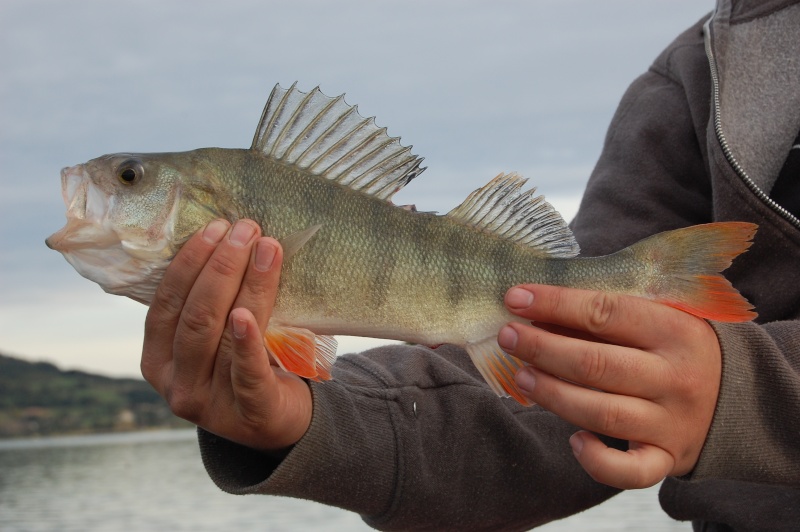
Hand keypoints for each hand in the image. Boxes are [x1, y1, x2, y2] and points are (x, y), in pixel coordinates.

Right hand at [141, 219, 312, 451]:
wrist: (279, 421)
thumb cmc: (245, 366)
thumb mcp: (215, 339)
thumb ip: (210, 304)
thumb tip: (229, 236)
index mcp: (158, 358)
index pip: (167, 303)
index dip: (190, 262)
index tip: (217, 227)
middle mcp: (175, 382)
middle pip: (195, 315)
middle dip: (222, 265)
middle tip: (247, 228)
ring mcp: (208, 402)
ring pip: (221, 334)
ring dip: (246, 285)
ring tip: (267, 248)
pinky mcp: (247, 414)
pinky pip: (246, 372)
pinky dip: (246, 341)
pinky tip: (247, 314)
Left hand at [497, 284, 721, 488]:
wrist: (738, 395)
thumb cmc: (678, 347)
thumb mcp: (657, 316)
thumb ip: (605, 313)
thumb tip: (536, 310)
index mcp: (675, 331)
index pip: (606, 312)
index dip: (556, 304)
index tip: (516, 297)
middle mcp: (675, 377)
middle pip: (597, 364)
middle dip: (543, 348)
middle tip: (508, 336)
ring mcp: (672, 422)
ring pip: (602, 413)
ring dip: (553, 394)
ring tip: (520, 376)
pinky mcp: (667, 458)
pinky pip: (631, 471)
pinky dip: (598, 461)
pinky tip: (573, 440)